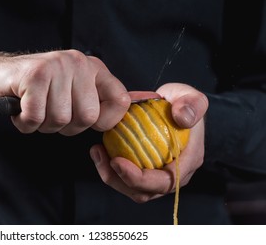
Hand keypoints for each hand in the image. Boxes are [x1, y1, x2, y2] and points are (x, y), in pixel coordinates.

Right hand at [0, 49, 130, 135]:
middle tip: (50, 115)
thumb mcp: (72, 90)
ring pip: (61, 120)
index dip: (105, 122)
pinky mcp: (34, 76)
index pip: (121, 101)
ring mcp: (56, 67)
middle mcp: (79, 63)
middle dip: (67, 127)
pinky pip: (36, 118)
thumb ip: (96, 102)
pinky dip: (26, 123)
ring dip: (43, 125)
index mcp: (94, 68)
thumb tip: (124, 119)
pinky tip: (21, 111)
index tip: (83, 120)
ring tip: (33, 109)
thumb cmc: (36, 90)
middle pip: (87, 117)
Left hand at [90, 83, 207, 202]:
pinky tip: (99, 150)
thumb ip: (192, 105)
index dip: (140, 179)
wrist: (177, 106)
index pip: (165, 182)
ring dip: (111, 176)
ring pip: (132, 189)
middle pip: (145, 191)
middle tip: (102, 157)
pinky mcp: (145, 171)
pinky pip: (126, 178)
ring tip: (97, 153)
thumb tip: (182, 118)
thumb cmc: (184, 102)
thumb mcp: (190, 96)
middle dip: (119, 180)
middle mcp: (175, 175)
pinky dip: (110, 168)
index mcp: (188, 161)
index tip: (117, 162)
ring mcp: (159, 175)